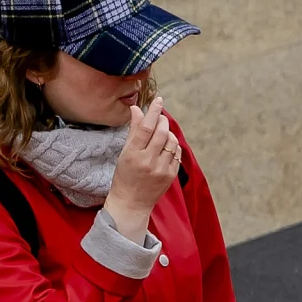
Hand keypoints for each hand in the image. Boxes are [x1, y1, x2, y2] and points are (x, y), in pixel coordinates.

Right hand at [104, 99, 181, 242]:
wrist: (131, 202)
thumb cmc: (125, 175)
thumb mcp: (124, 152)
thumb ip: (133, 131)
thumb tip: (137, 109)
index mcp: (133, 154)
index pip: (146, 127)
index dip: (153, 111)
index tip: (158, 100)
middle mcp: (148, 161)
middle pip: (161, 132)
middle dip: (162, 120)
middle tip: (160, 117)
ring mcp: (161, 169)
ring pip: (171, 141)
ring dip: (168, 132)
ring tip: (162, 132)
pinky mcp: (171, 175)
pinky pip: (177, 153)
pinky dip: (173, 145)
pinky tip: (167, 145)